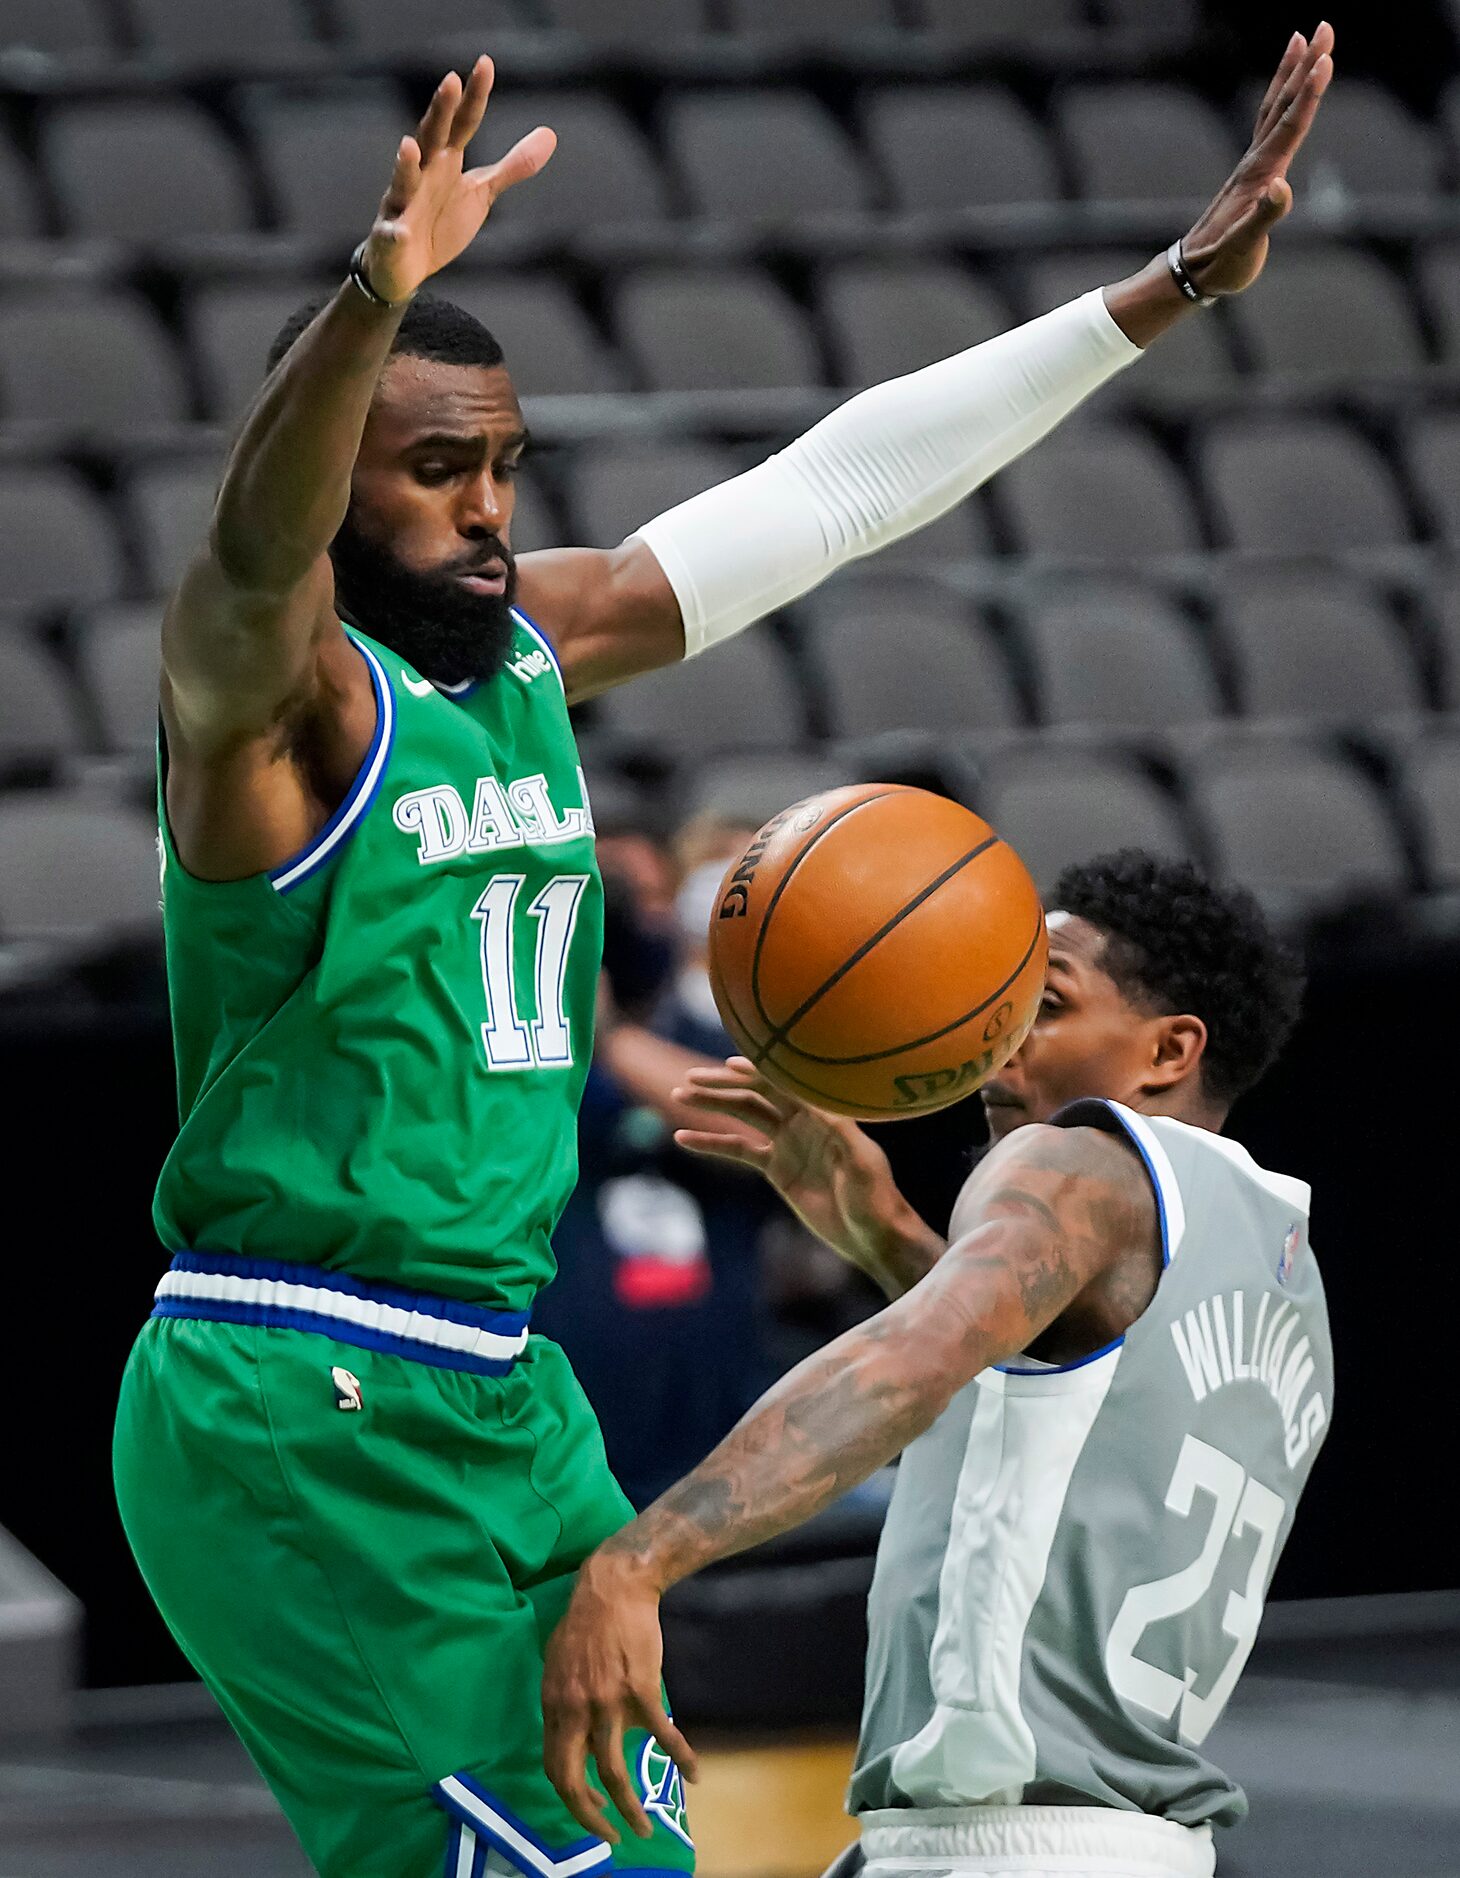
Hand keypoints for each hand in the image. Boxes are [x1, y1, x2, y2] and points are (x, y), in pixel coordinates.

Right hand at [361, 56, 554, 303]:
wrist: (407, 265)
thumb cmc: (442, 221)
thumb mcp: (482, 191)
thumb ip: (514, 165)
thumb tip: (551, 134)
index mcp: (446, 160)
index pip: (462, 122)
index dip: (474, 96)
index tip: (485, 62)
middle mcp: (422, 174)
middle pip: (431, 138)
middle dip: (439, 112)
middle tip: (450, 81)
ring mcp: (403, 203)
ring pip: (403, 181)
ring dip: (406, 165)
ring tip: (409, 146)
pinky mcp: (391, 237)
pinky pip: (392, 235)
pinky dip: (394, 234)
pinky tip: (399, 233)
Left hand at [542, 1553, 697, 1844]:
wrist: (615, 1585)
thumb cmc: (585, 1620)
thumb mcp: (558, 1663)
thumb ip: (563, 1701)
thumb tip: (572, 1729)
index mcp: (554, 1704)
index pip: (553, 1766)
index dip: (569, 1796)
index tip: (588, 1811)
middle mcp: (576, 1710)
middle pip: (573, 1780)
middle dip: (590, 1817)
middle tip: (609, 1837)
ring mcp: (607, 1703)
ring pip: (613, 1771)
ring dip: (630, 1807)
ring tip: (644, 1829)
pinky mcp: (640, 1690)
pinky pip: (660, 1734)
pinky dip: (680, 1757)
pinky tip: (694, 1773)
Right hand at [673, 1058, 937, 1290]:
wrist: (872, 1234)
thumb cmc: (876, 1198)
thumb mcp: (862, 1164)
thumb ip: (842, 1134)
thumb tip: (819, 1104)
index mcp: (823, 1112)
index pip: (784, 1083)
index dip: (757, 1073)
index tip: (727, 1066)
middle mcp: (803, 1120)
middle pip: (756, 1093)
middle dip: (724, 1084)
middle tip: (690, 1078)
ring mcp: (787, 1142)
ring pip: (742, 1115)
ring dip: (712, 1105)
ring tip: (679, 1095)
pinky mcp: (776, 1167)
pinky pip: (738, 1149)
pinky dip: (712, 1142)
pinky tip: (684, 1138)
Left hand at [1181, 22, 1334, 296]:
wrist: (1191, 274)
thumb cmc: (1219, 265)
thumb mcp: (1243, 247)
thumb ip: (1263, 217)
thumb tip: (1281, 187)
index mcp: (1260, 176)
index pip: (1290, 126)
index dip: (1309, 94)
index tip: (1326, 59)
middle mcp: (1256, 163)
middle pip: (1283, 104)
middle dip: (1305, 66)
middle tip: (1324, 26)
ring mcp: (1252, 167)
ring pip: (1274, 109)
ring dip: (1290, 74)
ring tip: (1302, 40)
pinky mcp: (1251, 175)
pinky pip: (1269, 126)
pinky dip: (1281, 102)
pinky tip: (1286, 94)